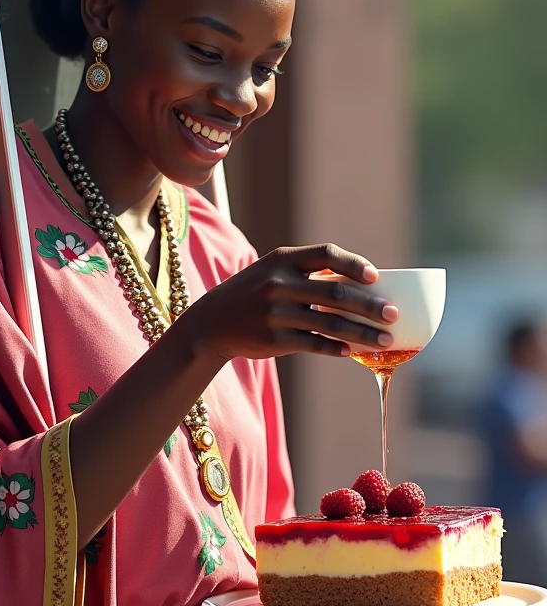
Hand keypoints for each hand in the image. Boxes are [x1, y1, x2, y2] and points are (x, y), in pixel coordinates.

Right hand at [181, 243, 398, 362]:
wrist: (211, 323)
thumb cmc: (253, 294)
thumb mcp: (272, 272)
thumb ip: (308, 273)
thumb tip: (361, 287)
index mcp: (282, 259)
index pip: (325, 253)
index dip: (353, 264)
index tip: (376, 277)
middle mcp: (279, 283)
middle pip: (336, 293)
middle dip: (370, 306)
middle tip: (394, 315)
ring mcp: (275, 313)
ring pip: (330, 324)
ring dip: (363, 333)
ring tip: (386, 340)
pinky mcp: (273, 339)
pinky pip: (314, 344)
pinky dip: (336, 348)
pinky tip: (351, 352)